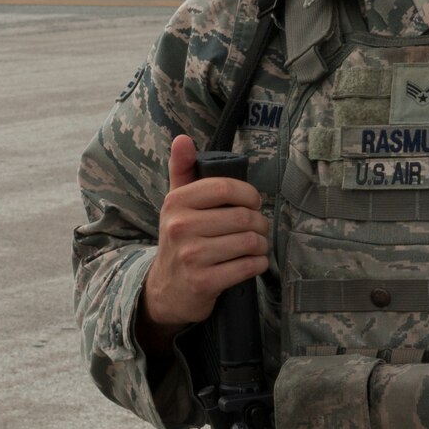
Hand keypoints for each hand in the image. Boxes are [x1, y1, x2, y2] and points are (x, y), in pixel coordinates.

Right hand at [139, 134, 271, 352]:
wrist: (166, 289)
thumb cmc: (180, 240)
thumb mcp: (176, 204)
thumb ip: (182, 170)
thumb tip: (182, 138)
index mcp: (175, 203)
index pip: (224, 187)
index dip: (249, 194)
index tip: (253, 202)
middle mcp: (180, 227)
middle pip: (242, 217)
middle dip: (260, 223)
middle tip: (258, 228)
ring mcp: (192, 256)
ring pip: (249, 242)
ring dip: (261, 244)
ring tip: (256, 245)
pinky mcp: (204, 282)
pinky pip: (248, 266)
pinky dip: (259, 264)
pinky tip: (253, 262)